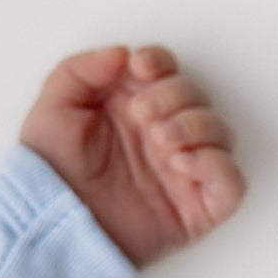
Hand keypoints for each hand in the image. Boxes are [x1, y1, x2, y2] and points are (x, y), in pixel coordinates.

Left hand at [20, 45, 244, 267]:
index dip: (159, 62)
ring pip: (219, 131)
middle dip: (175, 95)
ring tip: (161, 139)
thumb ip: (80, 70)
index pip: (163, 71)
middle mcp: (158, 134)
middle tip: (143, 112)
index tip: (141, 67)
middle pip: (194, 95)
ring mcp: (180, 168)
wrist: (48, 224)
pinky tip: (182, 163)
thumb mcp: (51, 109)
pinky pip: (231, 180)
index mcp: (128, 107)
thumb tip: (121, 53)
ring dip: (195, 125)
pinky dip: (216, 165)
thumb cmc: (46, 172)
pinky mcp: (194, 205)